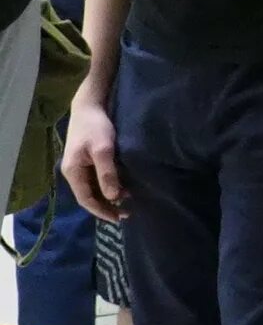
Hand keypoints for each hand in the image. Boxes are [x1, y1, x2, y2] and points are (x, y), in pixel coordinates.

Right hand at [62, 97, 122, 222]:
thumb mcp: (104, 149)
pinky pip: (95, 179)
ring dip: (108, 196)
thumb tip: (113, 196)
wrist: (89, 105)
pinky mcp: (86, 159)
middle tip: (127, 213)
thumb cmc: (96, 126)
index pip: (85, 199)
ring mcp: (78, 165)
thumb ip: (107, 173)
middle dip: (106, 206)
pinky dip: (107, 186)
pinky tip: (121, 186)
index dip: (101, 211)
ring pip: (92, 188)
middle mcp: (73, 171)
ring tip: (127, 202)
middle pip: (88, 196)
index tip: (118, 219)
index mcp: (73, 171)